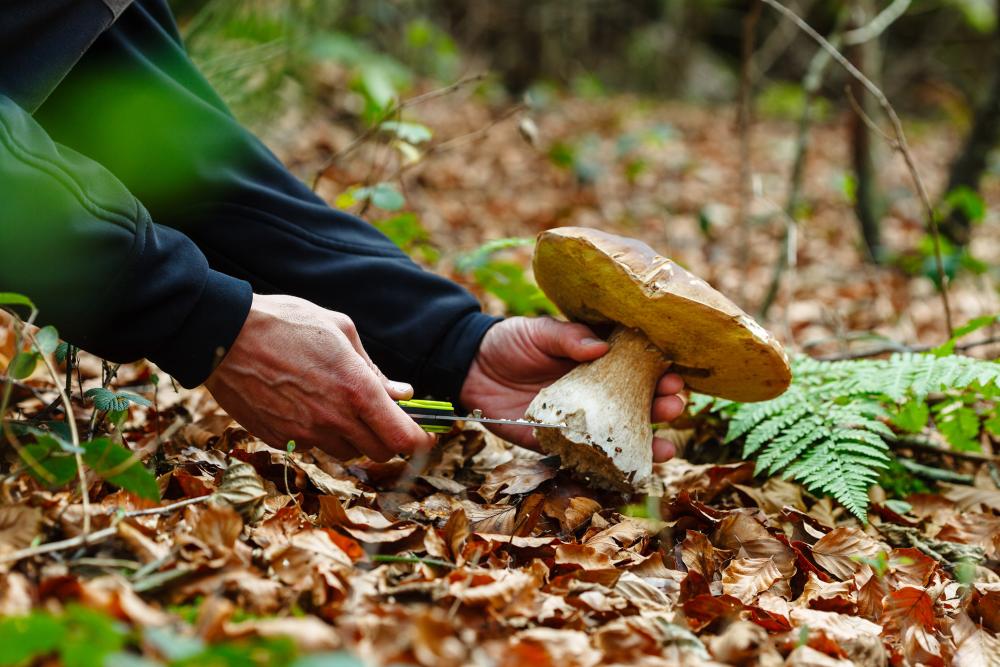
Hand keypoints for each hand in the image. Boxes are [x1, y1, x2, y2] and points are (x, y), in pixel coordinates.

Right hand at [205, 294, 433, 461]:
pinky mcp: (279, 439)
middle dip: (390, 438)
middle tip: (385, 417)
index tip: (426, 435)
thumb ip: (375, 369)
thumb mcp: (341, 330)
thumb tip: (402, 393)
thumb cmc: (286, 322)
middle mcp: (333, 419)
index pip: (403, 438)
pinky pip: (312, 446)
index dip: (420, 441)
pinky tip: (307, 405)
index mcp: (356, 390)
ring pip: (346, 452)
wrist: (224, 335)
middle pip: (380, 453)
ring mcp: (304, 434)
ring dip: (354, 437)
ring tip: (340, 405)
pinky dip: (320, 433)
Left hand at [459, 317, 685, 459]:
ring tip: (665, 448)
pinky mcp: (556, 442)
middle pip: (638, 403)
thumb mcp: (540, 331)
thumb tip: (601, 347)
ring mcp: (579, 420)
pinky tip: (627, 470)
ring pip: (620, 435)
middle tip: (673, 406)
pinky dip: (606, 466)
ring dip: (646, 443)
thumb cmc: (511, 342)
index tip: (674, 376)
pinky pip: (586, 458)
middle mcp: (595, 393)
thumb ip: (568, 337)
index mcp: (597, 361)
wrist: (470, 367)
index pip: (637, 368)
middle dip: (662, 406)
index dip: (659, 372)